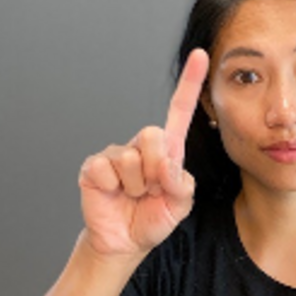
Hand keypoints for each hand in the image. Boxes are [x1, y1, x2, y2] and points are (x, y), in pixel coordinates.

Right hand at [77, 49, 208, 257]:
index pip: (179, 111)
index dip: (190, 82)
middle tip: (152, 189)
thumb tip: (167, 166)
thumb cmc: (154, 217)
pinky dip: (115, 188)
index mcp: (168, 149)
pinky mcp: (94, 166)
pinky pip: (107, 169)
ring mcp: (116, 154)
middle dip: (156, 167)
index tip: (201, 55)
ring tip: (134, 195)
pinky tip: (115, 194)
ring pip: (132, 158)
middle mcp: (142, 145)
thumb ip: (183, 185)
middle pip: (154, 134)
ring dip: (138, 185)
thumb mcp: (181, 204)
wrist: (126, 240)